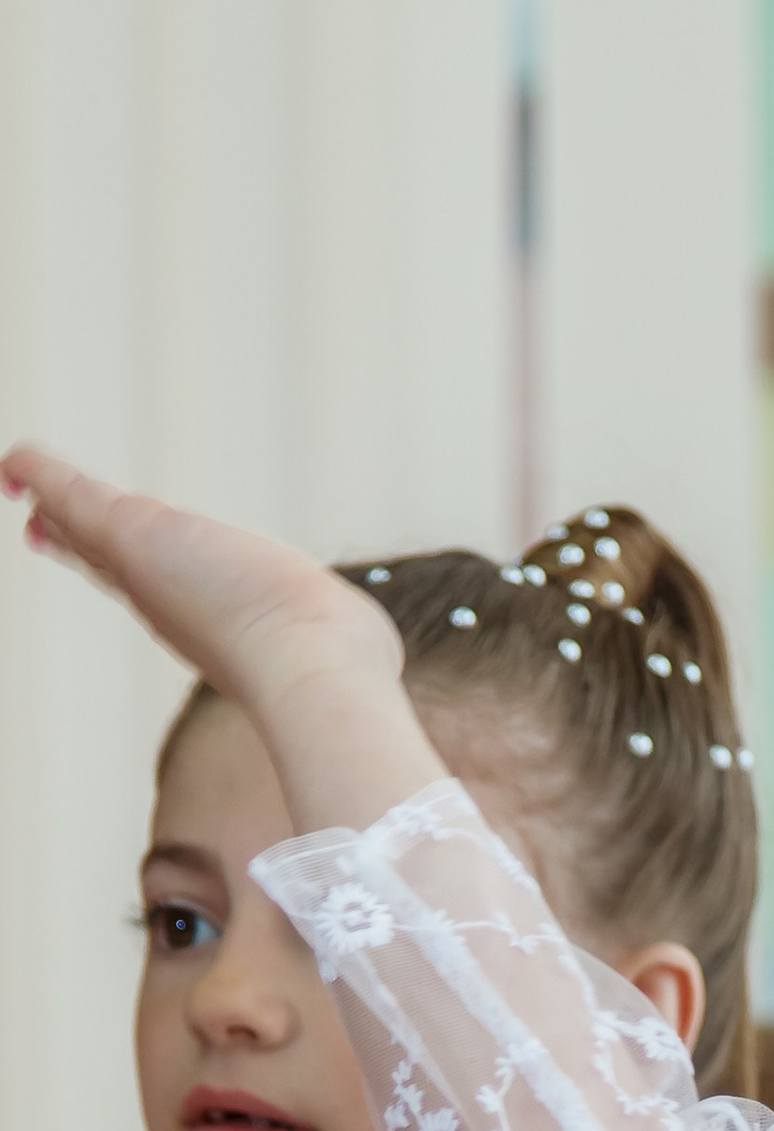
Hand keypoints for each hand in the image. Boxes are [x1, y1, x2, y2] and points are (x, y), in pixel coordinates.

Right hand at [1, 446, 398, 720]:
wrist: (307, 667)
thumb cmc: (332, 664)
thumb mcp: (334, 635)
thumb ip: (345, 636)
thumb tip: (380, 653)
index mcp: (205, 623)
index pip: (158, 592)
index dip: (131, 576)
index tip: (110, 566)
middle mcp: (167, 600)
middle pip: (111, 559)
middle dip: (78, 539)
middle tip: (39, 524)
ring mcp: (147, 566)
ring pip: (92, 526)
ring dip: (60, 501)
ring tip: (25, 483)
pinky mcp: (130, 533)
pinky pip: (74, 495)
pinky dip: (46, 477)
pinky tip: (15, 463)